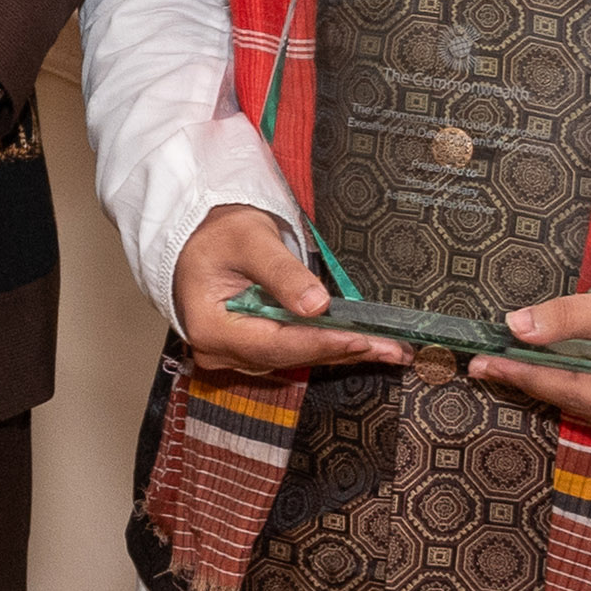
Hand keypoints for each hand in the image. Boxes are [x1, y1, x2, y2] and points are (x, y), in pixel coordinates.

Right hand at [171, 200, 399, 376]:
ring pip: (294, 357)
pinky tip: (359, 343)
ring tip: (388, 349)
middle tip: (392, 349)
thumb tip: (317, 305)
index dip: (320, 342)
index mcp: (210, 328)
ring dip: (341, 351)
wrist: (198, 235)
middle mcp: (220, 350)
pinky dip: (325, 345)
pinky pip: (291, 350)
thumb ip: (282, 272)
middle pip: (289, 357)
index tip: (360, 339)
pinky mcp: (251, 347)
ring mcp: (234, 353)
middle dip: (342, 351)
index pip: (273, 344)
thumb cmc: (217, 232)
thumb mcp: (250, 240)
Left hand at [478, 254, 590, 451]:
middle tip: (485, 362)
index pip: (575, 391)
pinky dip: (582, 379)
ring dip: (555, 380)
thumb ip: (572, 319)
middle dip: (534, 380)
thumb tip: (516, 327)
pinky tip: (550, 363)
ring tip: (507, 361)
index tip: (485, 363)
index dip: (526, 374)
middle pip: (581, 403)